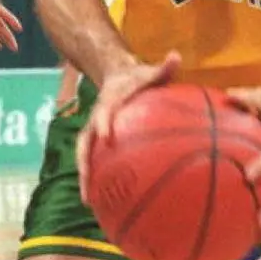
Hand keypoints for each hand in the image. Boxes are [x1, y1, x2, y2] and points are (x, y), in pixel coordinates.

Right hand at [77, 51, 180, 202]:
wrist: (118, 77)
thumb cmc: (139, 79)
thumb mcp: (150, 73)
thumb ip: (163, 68)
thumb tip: (176, 56)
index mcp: (108, 103)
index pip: (103, 114)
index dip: (103, 124)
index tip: (107, 137)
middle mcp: (97, 121)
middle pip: (85, 144)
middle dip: (84, 164)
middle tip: (87, 183)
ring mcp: (96, 134)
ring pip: (86, 158)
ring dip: (86, 180)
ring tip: (89, 203)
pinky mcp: (100, 143)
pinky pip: (98, 163)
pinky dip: (100, 181)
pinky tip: (110, 202)